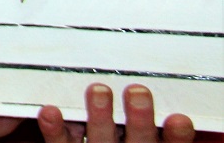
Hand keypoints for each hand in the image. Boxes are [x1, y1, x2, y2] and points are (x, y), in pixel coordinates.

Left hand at [38, 84, 195, 142]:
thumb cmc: (124, 142)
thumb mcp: (146, 137)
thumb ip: (160, 127)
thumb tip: (174, 100)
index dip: (176, 134)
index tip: (179, 119)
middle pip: (138, 140)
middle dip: (139, 119)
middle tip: (137, 92)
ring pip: (99, 138)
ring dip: (99, 117)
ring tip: (98, 91)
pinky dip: (55, 128)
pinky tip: (49, 111)